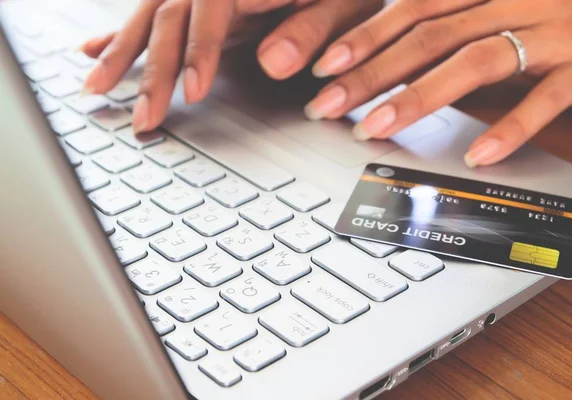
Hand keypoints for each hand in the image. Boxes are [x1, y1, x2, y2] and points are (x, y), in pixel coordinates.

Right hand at [80, 0, 382, 132]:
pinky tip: (97, 47)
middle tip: (143, 118)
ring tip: (96, 87)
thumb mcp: (346, 4)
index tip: (192, 91)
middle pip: (171, 16)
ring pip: (152, 16)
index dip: (198, 50)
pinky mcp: (202, 2)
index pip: (210, 7)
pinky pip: (155, 15)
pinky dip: (126, 36)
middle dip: (153, 70)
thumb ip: (312, 30)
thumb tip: (274, 61)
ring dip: (123, 53)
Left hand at [305, 0, 571, 166]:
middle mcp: (515, 2)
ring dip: (418, 97)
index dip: (365, 36)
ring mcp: (552, 32)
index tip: (324, 67)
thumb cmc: (562, 12)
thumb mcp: (503, 7)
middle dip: (371, 72)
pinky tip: (478, 155)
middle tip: (326, 104)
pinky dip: (511, 127)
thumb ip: (454, 25)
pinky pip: (547, 98)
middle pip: (429, 36)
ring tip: (374, 128)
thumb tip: (393, 53)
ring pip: (474, 61)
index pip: (413, 8)